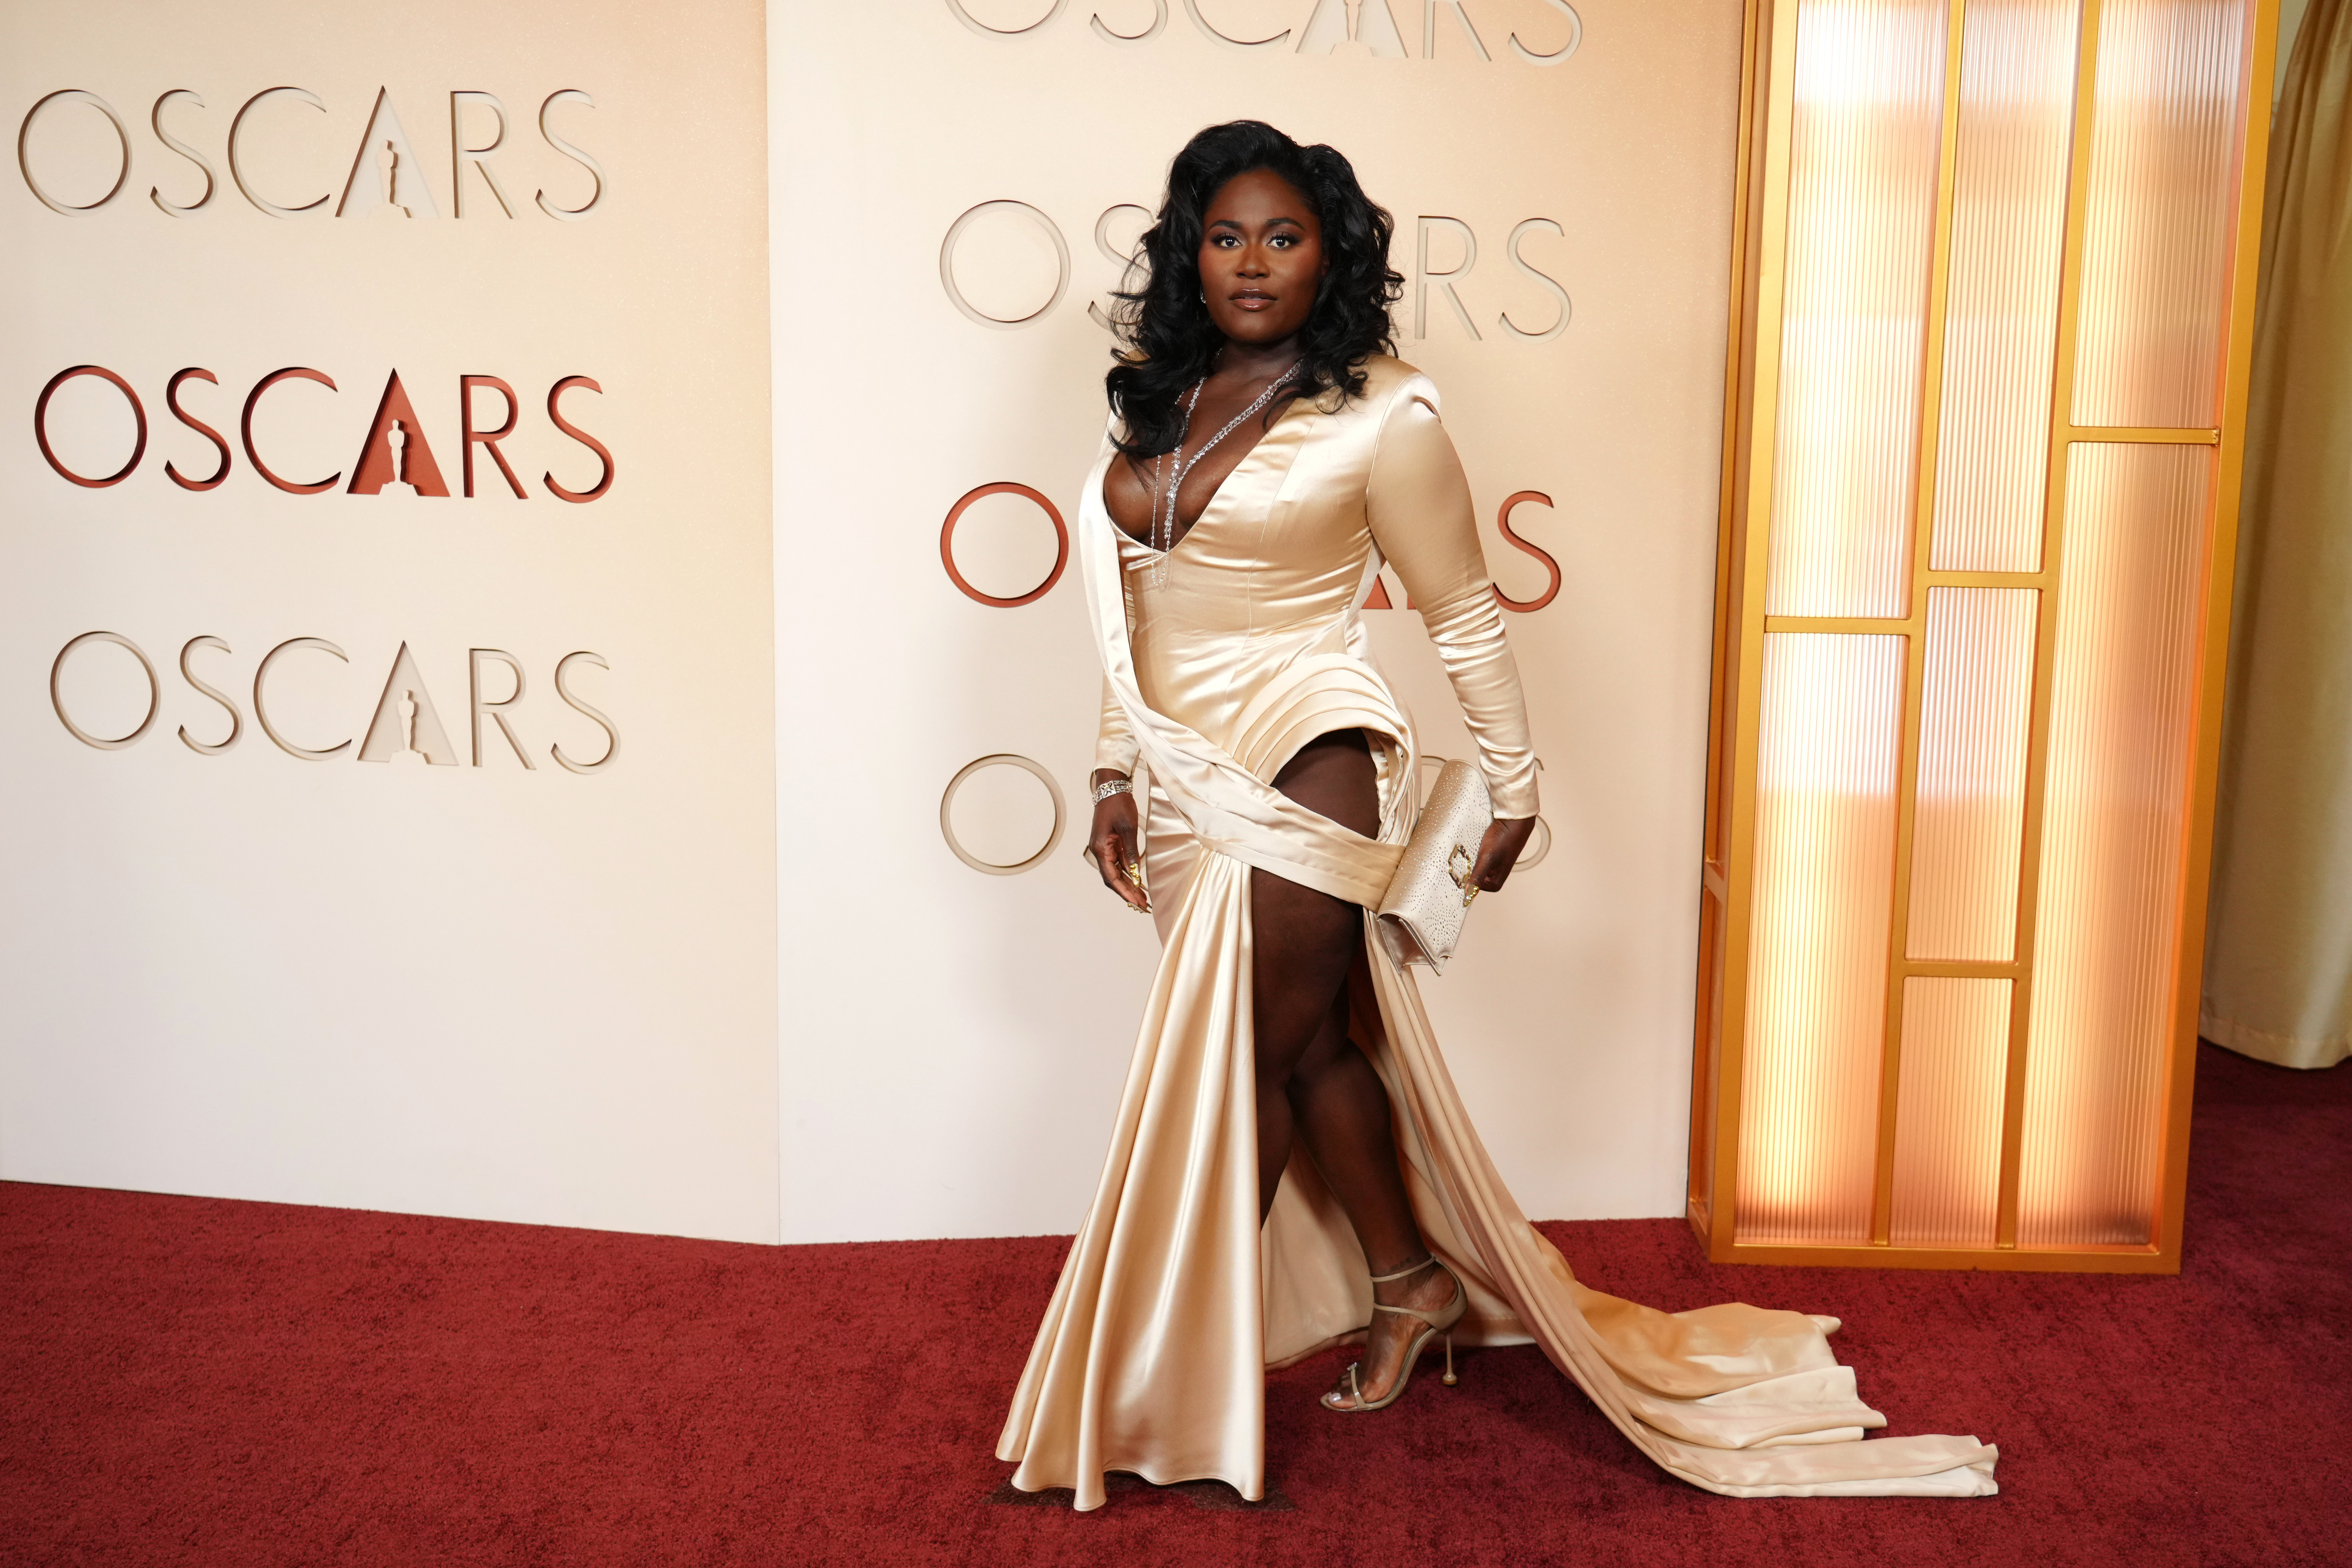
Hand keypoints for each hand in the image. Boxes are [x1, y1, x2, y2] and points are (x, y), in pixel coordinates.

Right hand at [1089, 771, 1149, 913]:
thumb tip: (1136, 873)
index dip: (1125, 892)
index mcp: (1100, 848)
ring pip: (1115, 873)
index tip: (1137, 903)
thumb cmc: (1118, 804)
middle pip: (1112, 879)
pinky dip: (1128, 874)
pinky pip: (1118, 864)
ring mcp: (1103, 848)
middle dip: (1127, 893)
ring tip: (1143, 898)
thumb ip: (1131, 852)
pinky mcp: (1109, 844)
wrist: (1111, 787)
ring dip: (1128, 885)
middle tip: (1143, 906)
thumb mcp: (1128, 828)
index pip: (1112, 877)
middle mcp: (1099, 851)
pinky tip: (1138, 881)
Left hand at [1467, 816, 1536, 894]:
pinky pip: (1476, 857)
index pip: (1472, 887)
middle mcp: (1494, 876)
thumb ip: (1478, 876)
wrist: (1514, 820)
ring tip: (1469, 850)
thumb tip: (1469, 893)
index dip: (1465, 878)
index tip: (1461, 869)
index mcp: (1496, 882)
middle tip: (1464, 857)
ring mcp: (1492, 865)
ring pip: (1473, 866)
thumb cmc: (1504, 839)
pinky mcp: (1489, 855)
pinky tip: (1472, 845)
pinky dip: (1471, 852)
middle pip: (1472, 877)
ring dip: (1468, 859)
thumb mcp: (1487, 858)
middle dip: (1466, 868)